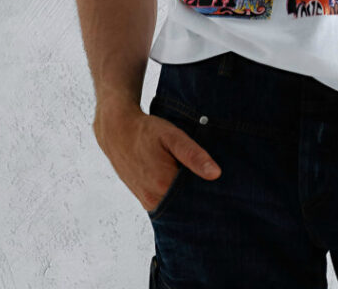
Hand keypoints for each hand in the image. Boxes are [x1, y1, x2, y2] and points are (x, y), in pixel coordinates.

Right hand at [92, 91, 221, 212]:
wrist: (116, 131)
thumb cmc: (146, 131)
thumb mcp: (172, 136)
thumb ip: (194, 155)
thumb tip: (216, 174)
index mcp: (164, 185)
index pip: (198, 200)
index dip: (211, 193)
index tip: (220, 185)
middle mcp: (155, 200)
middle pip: (187, 206)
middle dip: (200, 196)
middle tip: (211, 179)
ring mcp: (148, 203)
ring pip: (177, 207)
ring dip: (188, 197)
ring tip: (194, 178)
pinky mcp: (144, 201)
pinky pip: (167, 204)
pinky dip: (176, 197)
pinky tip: (181, 182)